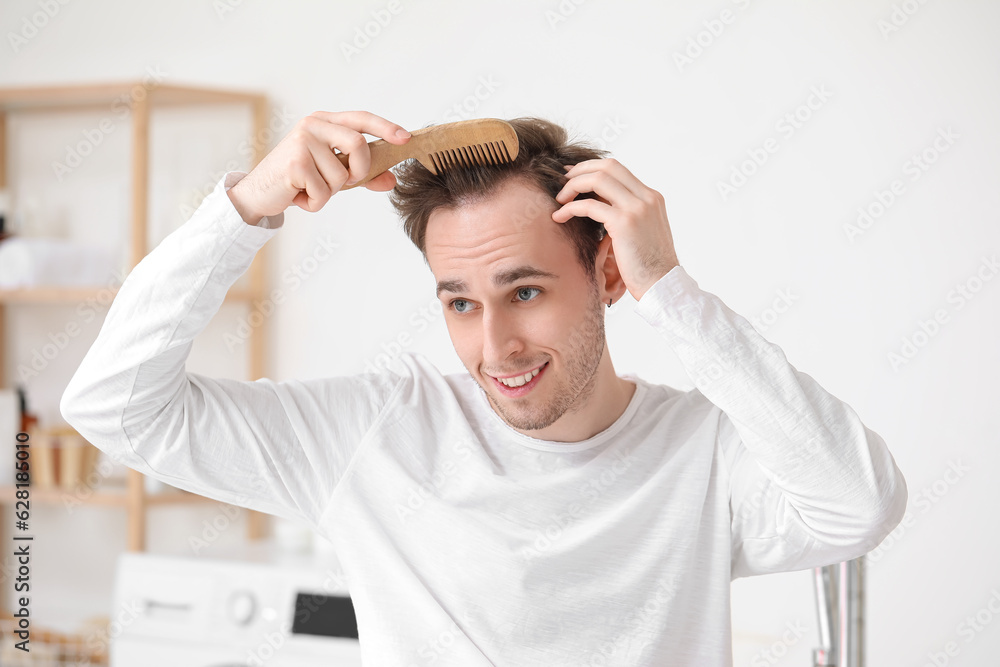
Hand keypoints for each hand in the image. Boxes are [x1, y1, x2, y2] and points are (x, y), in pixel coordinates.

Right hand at [227, 110, 410, 223]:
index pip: (361, 119)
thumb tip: (391, 180)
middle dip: (360, 171)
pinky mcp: (295, 162)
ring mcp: (303, 141)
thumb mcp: (335, 176)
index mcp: (325, 122)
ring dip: (329, 192)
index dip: (385, 128)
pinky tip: (298, 195)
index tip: (405, 138)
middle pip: (358, 144)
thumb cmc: (299, 181)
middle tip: (344, 182)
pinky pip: (324, 192)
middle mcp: (313, 125)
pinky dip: (315, 203)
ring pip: (341, 176)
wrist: (259, 193)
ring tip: (309, 188)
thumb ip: (363, 175)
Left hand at [552, 158, 679, 301]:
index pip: (618, 169)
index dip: (592, 169)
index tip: (574, 176)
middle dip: (580, 171)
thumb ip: (627, 215)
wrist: (663, 285)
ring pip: (597, 179)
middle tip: (562, 182)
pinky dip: (570, 208)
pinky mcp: (624, 222)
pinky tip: (560, 217)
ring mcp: (637, 208)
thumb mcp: (642, 232)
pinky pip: (589, 206)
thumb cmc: (649, 266)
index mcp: (652, 198)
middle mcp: (646, 197)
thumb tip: (602, 207)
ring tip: (559, 200)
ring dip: (572, 186)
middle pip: (607, 166)